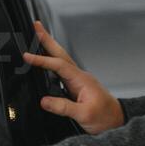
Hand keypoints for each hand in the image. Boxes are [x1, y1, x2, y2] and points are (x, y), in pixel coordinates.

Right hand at [22, 20, 124, 134]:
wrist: (117, 121)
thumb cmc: (105, 117)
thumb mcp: (84, 114)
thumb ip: (63, 107)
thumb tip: (44, 101)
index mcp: (81, 80)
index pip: (59, 65)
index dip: (42, 60)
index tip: (27, 56)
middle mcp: (79, 77)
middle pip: (61, 54)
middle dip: (48, 39)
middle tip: (36, 25)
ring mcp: (78, 81)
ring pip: (61, 60)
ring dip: (49, 48)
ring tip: (38, 37)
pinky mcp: (76, 87)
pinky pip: (61, 71)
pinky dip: (52, 62)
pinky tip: (46, 62)